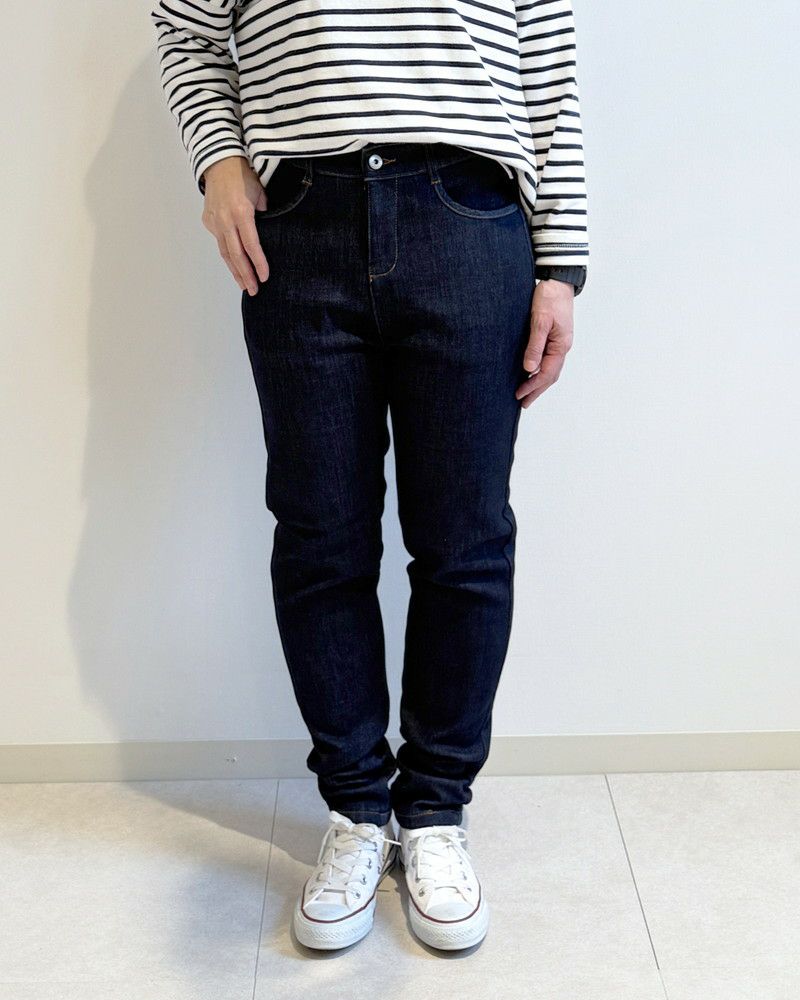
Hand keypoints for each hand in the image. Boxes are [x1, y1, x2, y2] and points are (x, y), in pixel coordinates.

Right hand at [200, 156, 269, 295]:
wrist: (219, 162)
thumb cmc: (243, 175)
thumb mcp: (260, 192)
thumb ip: (265, 212)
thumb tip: (266, 230)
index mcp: (241, 212)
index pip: (251, 245)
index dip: (258, 263)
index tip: (264, 278)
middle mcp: (225, 220)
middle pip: (236, 255)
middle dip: (245, 275)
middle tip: (254, 290)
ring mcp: (215, 221)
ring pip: (225, 252)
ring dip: (235, 271)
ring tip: (244, 285)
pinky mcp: (208, 221)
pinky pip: (220, 242)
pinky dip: (228, 256)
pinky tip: (235, 267)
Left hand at [515, 278, 574, 407]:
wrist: (558, 280)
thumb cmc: (549, 297)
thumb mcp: (540, 321)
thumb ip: (535, 345)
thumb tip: (529, 368)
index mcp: (561, 345)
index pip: (547, 373)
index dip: (533, 386)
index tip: (519, 395)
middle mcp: (563, 347)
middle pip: (550, 376)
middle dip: (537, 390)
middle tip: (523, 403)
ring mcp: (560, 342)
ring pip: (551, 369)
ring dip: (539, 382)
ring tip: (526, 393)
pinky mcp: (556, 337)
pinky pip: (549, 360)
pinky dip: (540, 370)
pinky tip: (531, 373)